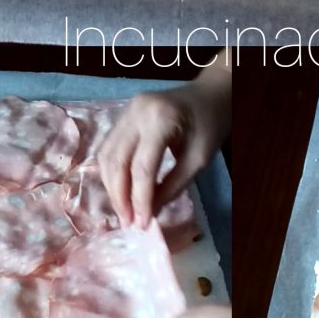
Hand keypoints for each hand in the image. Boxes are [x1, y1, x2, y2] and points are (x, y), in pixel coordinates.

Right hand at [100, 64, 230, 227]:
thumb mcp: (200, 158)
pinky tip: (121, 190)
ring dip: (112, 187)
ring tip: (124, 211)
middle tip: (128, 223)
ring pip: (107, 156)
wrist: (211, 92)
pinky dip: (112, 172)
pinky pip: (110, 147)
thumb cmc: (211, 122)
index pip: (142, 167)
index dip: (139, 199)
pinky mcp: (124, 115)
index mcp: (160, 118)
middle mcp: (136, 112)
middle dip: (120, 197)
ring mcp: (127, 111)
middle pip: (117, 162)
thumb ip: (173, 186)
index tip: (142, 225)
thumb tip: (148, 213)